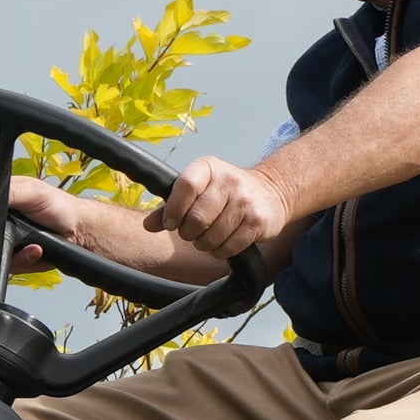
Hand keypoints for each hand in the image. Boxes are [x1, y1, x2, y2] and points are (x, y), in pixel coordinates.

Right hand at [0, 172, 93, 272]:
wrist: (78, 232)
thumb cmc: (58, 206)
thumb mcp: (32, 191)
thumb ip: (9, 192)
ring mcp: (0, 240)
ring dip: (4, 250)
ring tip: (27, 243)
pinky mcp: (11, 258)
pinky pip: (5, 266)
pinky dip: (21, 260)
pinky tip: (34, 251)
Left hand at [148, 154, 286, 268]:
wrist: (272, 193)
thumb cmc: (226, 193)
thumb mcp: (199, 189)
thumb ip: (172, 205)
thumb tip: (148, 225)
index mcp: (209, 167)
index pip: (185, 186)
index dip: (173, 209)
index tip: (171, 223)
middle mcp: (229, 180)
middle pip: (197, 218)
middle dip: (189, 233)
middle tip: (192, 233)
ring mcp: (246, 201)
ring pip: (212, 236)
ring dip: (204, 244)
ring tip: (208, 238)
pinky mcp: (258, 221)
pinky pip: (229, 247)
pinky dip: (221, 251)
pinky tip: (223, 243)